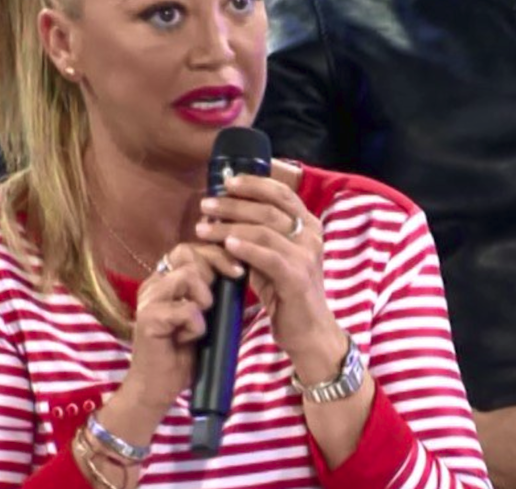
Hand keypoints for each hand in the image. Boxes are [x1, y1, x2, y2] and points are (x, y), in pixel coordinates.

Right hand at [104, 242, 242, 444]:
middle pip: (187, 253)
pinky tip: (188, 339)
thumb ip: (212, 292)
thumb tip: (239, 269)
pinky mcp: (148, 319)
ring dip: (205, 299)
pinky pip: (186, 309)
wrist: (158, 387)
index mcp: (164, 281)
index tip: (238, 271)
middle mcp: (153, 284)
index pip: (190, 249)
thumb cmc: (184, 353)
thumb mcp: (203, 315)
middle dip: (214, 270)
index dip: (217, 254)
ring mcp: (148, 300)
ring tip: (201, 321)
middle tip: (218, 298)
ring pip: (187, 276)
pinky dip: (196, 326)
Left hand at [194, 172, 344, 378]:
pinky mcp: (297, 277)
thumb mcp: (271, 258)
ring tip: (204, 228)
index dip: (254, 184)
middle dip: (233, 204)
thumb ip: (256, 237)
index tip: (227, 182)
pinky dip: (246, 248)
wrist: (309, 332)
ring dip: (230, 226)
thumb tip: (223, 215)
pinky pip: (268, 256)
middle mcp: (311, 236)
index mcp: (308, 226)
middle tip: (206, 205)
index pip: (282, 193)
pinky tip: (227, 244)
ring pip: (264, 230)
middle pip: (268, 209)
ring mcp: (306, 256)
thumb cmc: (286, 294)